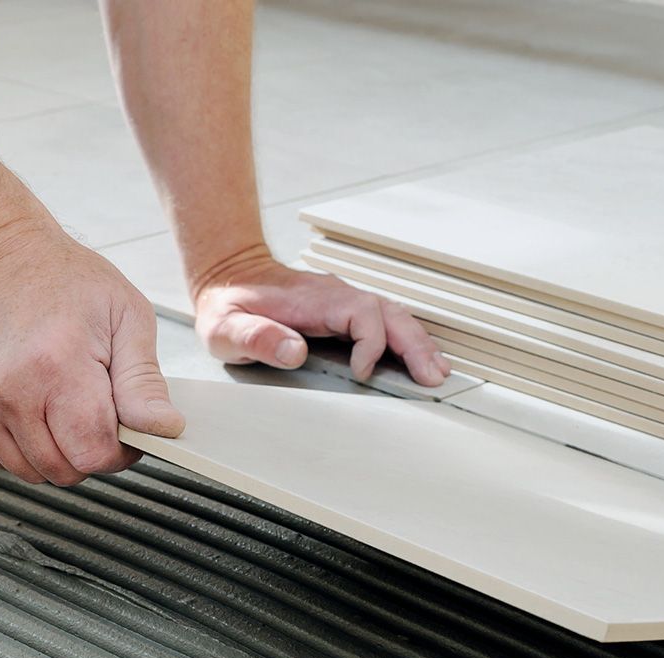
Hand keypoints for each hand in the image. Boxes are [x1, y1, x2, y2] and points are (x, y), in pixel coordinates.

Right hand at [0, 223, 184, 485]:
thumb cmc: (63, 280)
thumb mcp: (125, 315)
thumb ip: (144, 381)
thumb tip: (165, 428)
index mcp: (57, 364)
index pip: (94, 453)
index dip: (119, 451)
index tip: (123, 427)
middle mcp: (10, 389)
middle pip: (63, 469)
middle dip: (88, 451)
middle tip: (93, 410)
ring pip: (30, 472)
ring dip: (54, 452)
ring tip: (60, 404)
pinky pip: (0, 459)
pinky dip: (23, 445)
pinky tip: (30, 404)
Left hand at [191, 245, 449, 385]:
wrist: (227, 275)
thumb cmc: (227, 303)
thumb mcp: (226, 327)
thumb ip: (257, 337)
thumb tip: (295, 351)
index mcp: (312, 299)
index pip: (361, 313)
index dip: (370, 343)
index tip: (362, 372)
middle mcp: (335, 295)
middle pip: (389, 313)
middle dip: (414, 345)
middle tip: (431, 377)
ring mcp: (342, 301)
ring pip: (393, 315)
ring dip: (418, 342)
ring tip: (436, 371)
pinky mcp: (344, 310)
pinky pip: (384, 321)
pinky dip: (406, 339)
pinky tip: (419, 357)